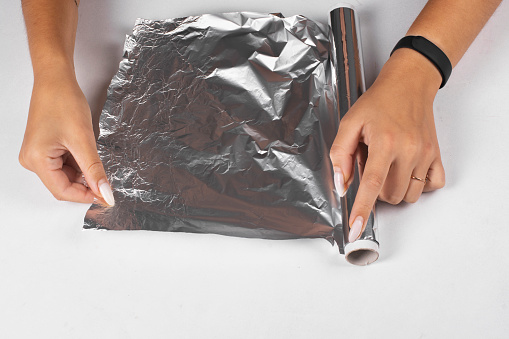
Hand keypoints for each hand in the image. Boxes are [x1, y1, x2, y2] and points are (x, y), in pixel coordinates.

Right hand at [19, 70, 113, 205]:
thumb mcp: (84, 140)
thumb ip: (94, 170)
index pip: (62, 191)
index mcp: (36, 160)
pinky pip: (64, 164)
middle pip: (63, 185)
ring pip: (66, 175)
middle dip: (85, 184)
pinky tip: (86, 152)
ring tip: (93, 154)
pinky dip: (79, 163)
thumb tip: (105, 193)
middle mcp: (32, 160)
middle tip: (107, 181)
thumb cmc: (63, 102)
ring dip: (83, 173)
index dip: (86, 196)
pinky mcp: (45, 148)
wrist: (56, 79)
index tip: (107, 197)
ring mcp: (38, 154)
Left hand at [330, 48, 445, 242]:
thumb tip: (342, 184)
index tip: (356, 228)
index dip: (362, 208)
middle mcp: (409, 151)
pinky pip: (431, 186)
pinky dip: (418, 185)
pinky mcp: (436, 155)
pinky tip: (407, 170)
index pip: (372, 184)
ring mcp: (426, 155)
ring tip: (389, 164)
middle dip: (376, 189)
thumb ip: (341, 154)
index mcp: (385, 143)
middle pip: (390, 195)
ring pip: (409, 195)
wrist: (408, 84)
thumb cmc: (378, 102)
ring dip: (395, 189)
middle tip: (373, 164)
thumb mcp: (350, 123)